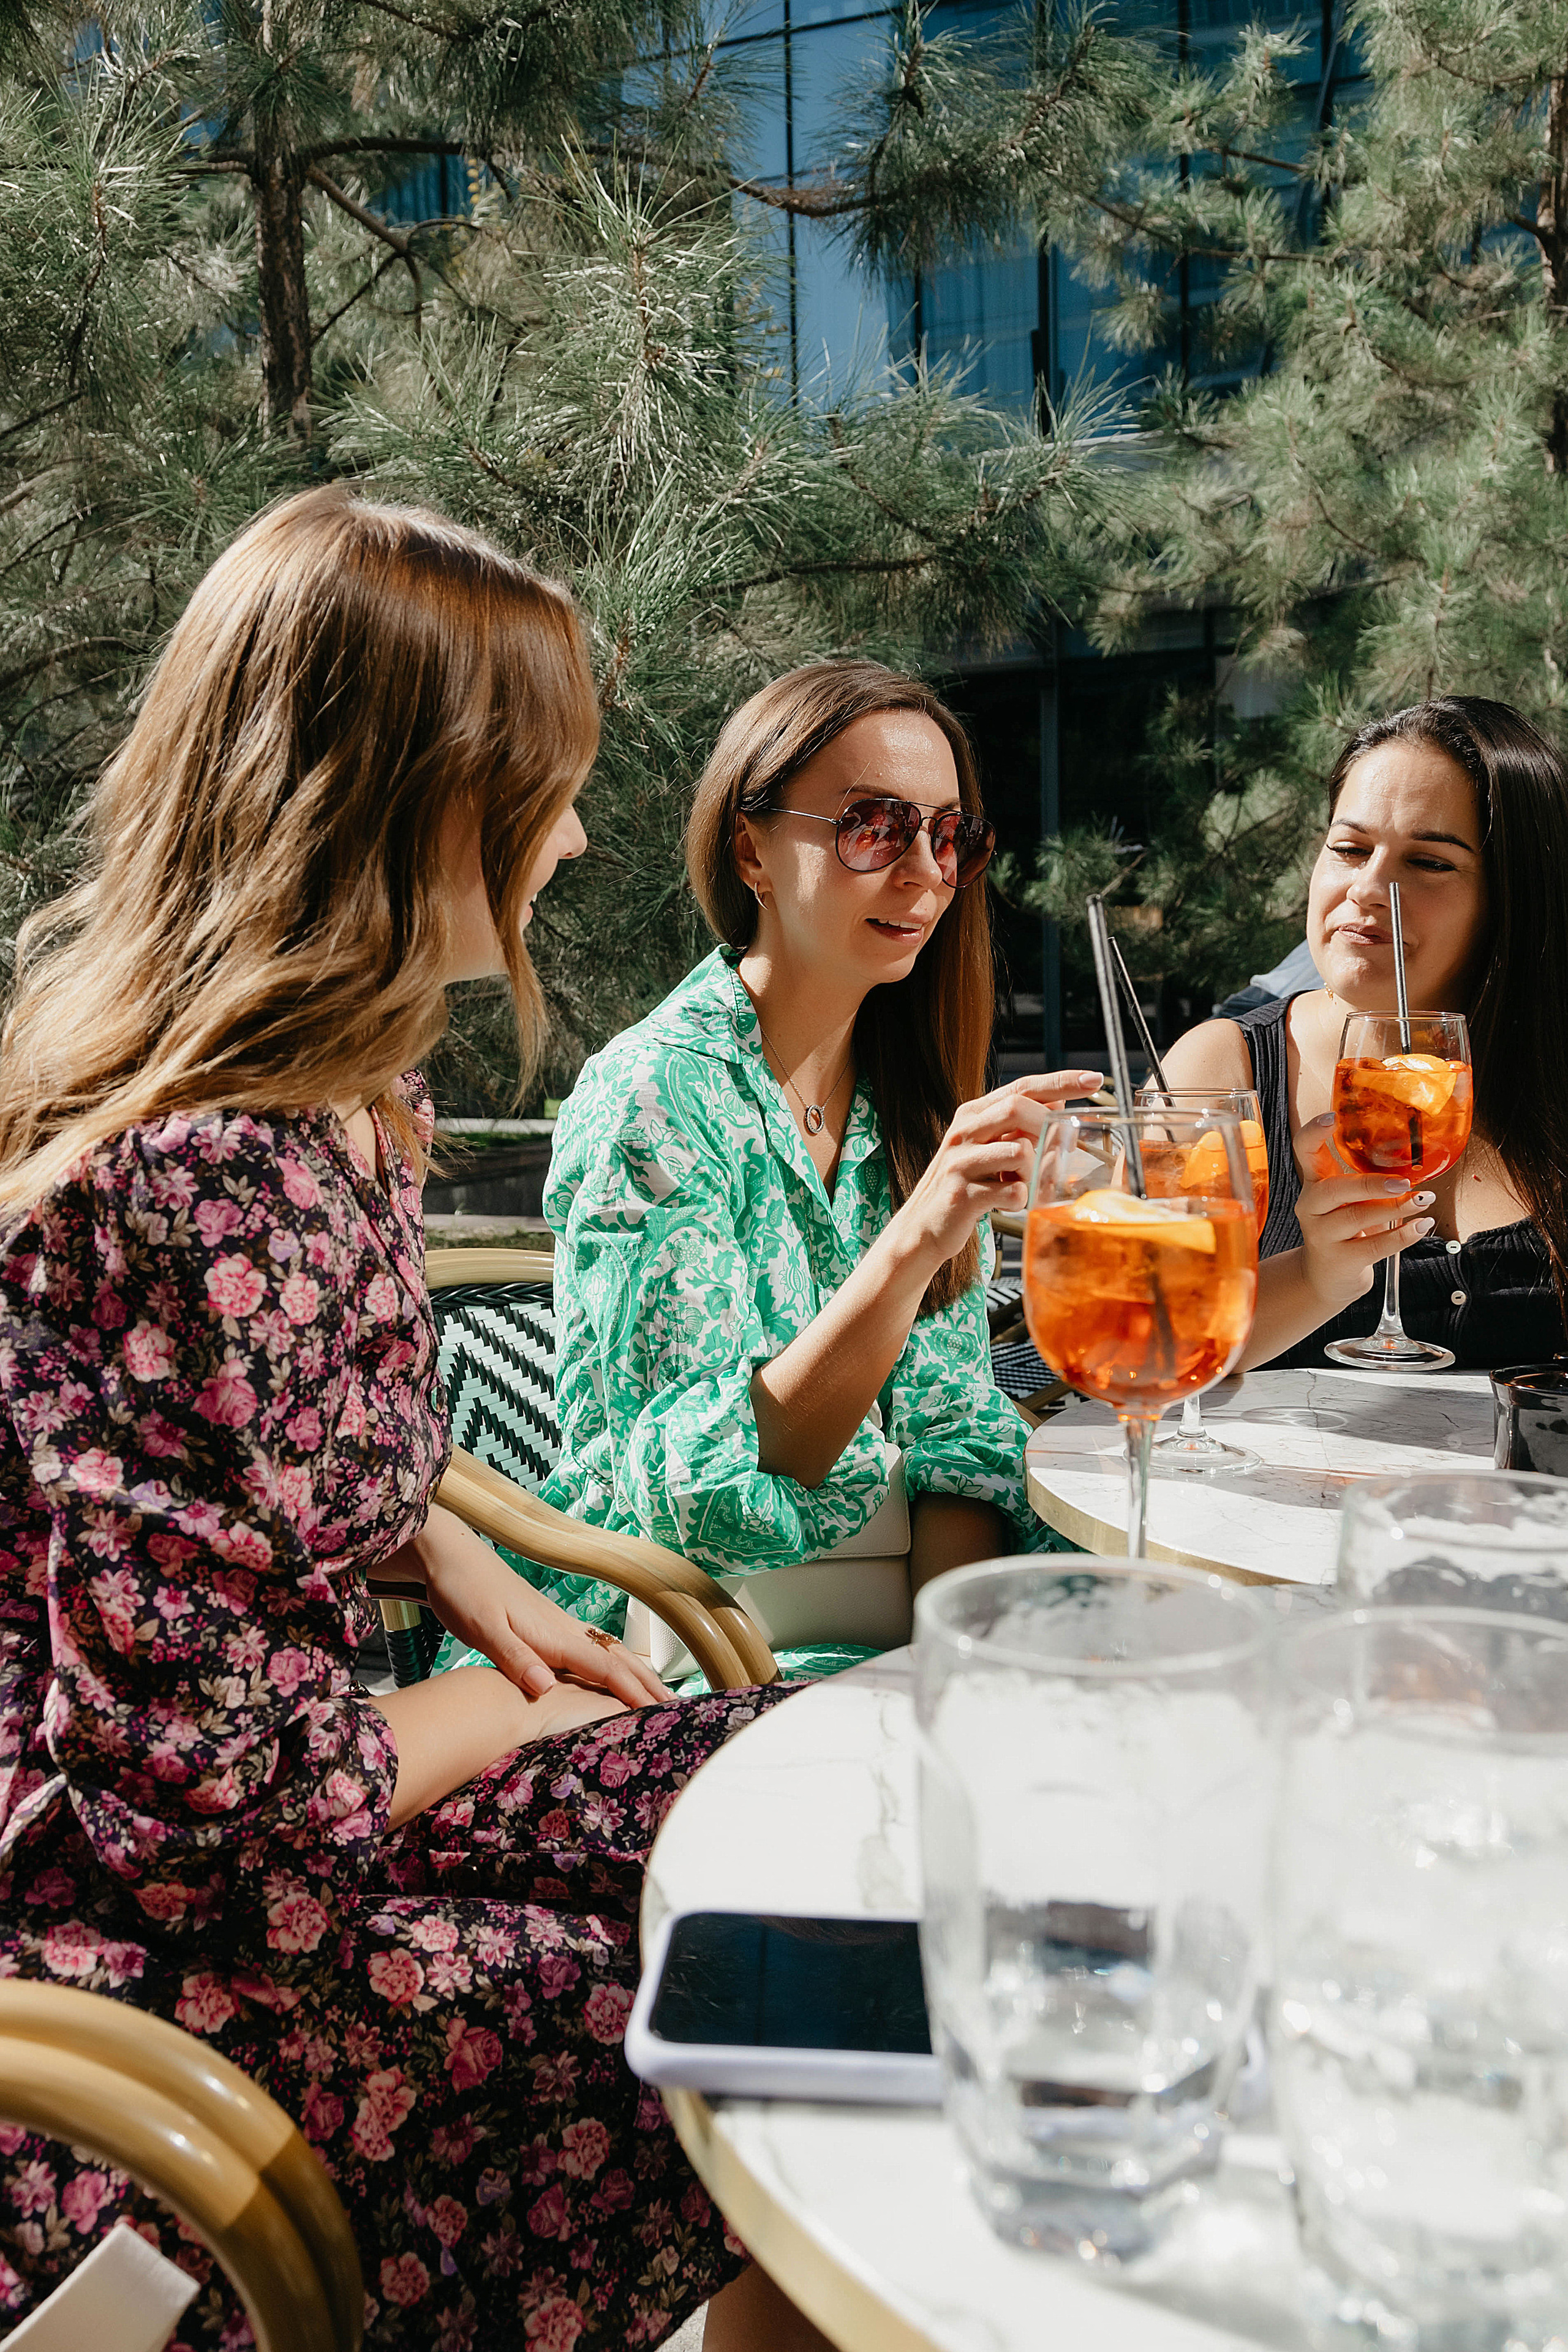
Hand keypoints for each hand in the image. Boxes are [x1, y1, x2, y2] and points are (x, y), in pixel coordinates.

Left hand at [409, 1504, 666, 1710]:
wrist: (451, 1558)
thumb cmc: (464, 1592)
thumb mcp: (482, 1629)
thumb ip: (515, 1658)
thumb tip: (545, 1687)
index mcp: (552, 1634)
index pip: (603, 1668)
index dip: (631, 1692)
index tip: (659, 1714)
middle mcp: (563, 1629)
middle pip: (616, 1660)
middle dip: (647, 1685)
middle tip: (678, 1711)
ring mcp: (557, 1626)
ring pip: (608, 1653)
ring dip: (635, 1674)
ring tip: (658, 1695)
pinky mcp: (547, 1626)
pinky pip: (592, 1650)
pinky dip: (613, 1664)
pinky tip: (614, 1671)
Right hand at [886, 1068, 1103, 1278]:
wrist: (924, 1226)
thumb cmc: (965, 1185)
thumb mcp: (988, 1148)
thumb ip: (1018, 1127)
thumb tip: (1058, 1103)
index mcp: (973, 1115)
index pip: (1022, 1087)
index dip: (1060, 1081)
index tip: (1094, 1079)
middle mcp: (964, 1132)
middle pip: (1018, 1109)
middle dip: (1048, 1127)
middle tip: (1055, 1150)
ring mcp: (960, 1163)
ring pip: (1020, 1152)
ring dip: (1033, 1173)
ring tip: (1020, 1185)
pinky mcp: (963, 1195)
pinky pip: (1013, 1191)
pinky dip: (1020, 1201)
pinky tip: (1007, 1203)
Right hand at [1293, 1114, 1435, 1312]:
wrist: (1327, 1276)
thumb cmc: (1345, 1228)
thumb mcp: (1348, 1199)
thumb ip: (1367, 1178)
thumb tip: (1412, 1158)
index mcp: (1314, 1183)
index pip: (1303, 1151)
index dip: (1313, 1132)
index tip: (1332, 1117)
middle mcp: (1312, 1207)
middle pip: (1333, 1190)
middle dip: (1371, 1184)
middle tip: (1404, 1182)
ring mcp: (1322, 1235)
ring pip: (1356, 1218)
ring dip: (1395, 1209)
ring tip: (1423, 1201)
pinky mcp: (1340, 1260)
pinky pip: (1373, 1247)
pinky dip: (1402, 1237)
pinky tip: (1421, 1226)